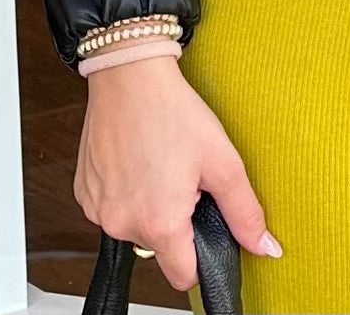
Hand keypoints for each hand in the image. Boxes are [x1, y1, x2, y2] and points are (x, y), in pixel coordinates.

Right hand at [75, 54, 281, 291]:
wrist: (129, 74)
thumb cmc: (173, 111)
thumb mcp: (222, 160)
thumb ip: (244, 211)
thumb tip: (265, 247)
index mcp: (160, 224)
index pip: (184, 276)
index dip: (201, 256)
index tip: (205, 226)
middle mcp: (122, 225)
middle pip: (160, 248)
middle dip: (175, 221)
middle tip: (183, 178)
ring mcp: (98, 211)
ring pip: (135, 227)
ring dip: (149, 207)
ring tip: (159, 163)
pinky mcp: (84, 193)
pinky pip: (112, 208)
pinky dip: (126, 193)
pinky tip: (137, 160)